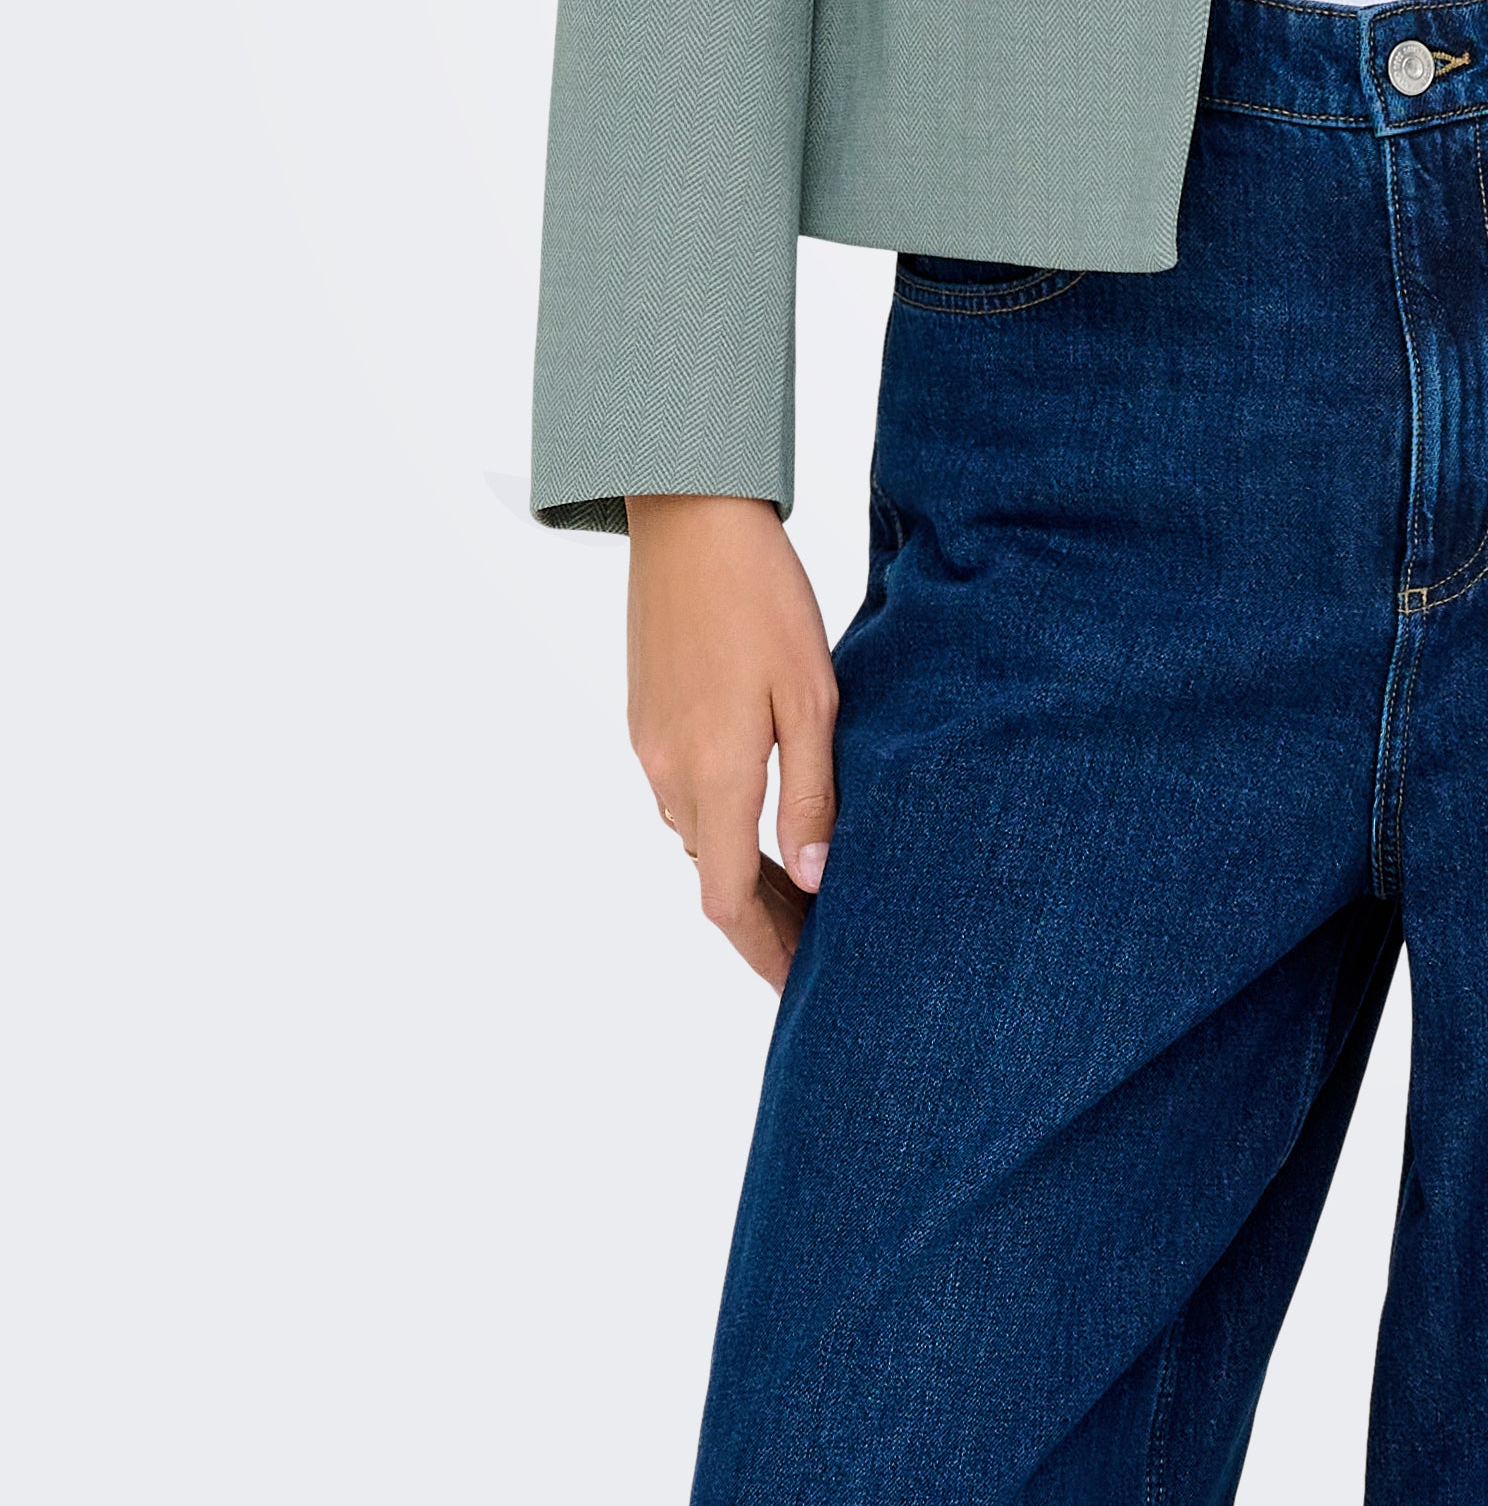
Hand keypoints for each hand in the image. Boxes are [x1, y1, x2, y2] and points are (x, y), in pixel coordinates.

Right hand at [624, 494, 840, 989]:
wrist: (689, 519)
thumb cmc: (764, 598)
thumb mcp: (811, 697)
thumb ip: (812, 795)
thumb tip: (815, 882)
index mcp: (714, 776)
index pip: (727, 904)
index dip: (765, 954)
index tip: (804, 987)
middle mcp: (669, 774)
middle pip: (712, 877)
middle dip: (764, 920)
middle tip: (823, 944)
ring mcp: (650, 745)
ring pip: (699, 834)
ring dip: (745, 869)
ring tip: (809, 885)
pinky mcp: (647, 716)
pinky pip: (686, 792)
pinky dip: (726, 821)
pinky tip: (767, 812)